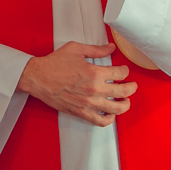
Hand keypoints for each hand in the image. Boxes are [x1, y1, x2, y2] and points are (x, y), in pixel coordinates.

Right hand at [16, 42, 137, 126]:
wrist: (37, 77)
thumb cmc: (54, 63)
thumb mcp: (75, 49)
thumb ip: (96, 49)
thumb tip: (111, 48)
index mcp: (94, 72)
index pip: (120, 73)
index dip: (125, 70)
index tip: (123, 70)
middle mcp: (95, 90)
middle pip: (123, 92)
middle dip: (131, 87)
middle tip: (132, 85)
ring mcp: (89, 103)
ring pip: (117, 109)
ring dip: (125, 104)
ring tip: (125, 100)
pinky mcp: (81, 112)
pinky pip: (101, 121)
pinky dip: (110, 119)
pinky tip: (110, 113)